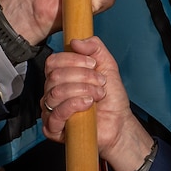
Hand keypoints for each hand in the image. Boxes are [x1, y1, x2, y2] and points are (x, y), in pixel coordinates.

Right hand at [42, 36, 152, 170]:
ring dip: (83, 90)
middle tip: (100, 83)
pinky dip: (74, 105)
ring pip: (56, 93)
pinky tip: (88, 104)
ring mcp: (50, 111)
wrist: (119, 122)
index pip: (53, 62)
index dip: (73, 60)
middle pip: (55, 76)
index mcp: (60, 77)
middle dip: (83, 76)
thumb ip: (94, 47)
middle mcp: (51, 93)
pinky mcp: (53, 129)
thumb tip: (74, 42)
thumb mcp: (107, 65)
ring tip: (98, 95)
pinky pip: (56, 113)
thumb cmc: (111, 97)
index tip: (93, 65)